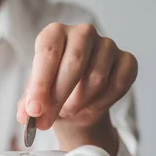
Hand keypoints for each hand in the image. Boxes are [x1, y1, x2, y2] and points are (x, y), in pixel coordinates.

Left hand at [17, 23, 137, 155]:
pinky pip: (117, 85)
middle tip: (45, 122)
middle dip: (58, 98)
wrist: (76, 104)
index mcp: (54, 34)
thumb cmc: (52, 92)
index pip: (48, 52)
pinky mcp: (127, 60)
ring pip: (96, 78)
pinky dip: (101, 103)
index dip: (40, 84)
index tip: (34, 110)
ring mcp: (107, 45)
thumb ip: (29, 104)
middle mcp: (82, 33)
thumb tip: (28, 114)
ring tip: (67, 110)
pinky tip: (89, 107)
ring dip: (78, 103)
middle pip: (75, 63)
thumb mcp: (35, 98)